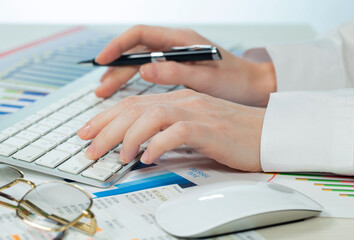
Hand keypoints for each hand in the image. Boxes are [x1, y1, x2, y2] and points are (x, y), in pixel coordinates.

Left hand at [78, 89, 264, 171]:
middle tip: (89, 147)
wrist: (265, 132)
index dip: (105, 117)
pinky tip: (147, 158)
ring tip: (118, 156)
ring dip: (128, 137)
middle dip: (105, 128)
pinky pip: (176, 132)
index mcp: (178, 99)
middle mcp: (184, 101)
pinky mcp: (209, 127)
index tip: (87, 131)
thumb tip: (140, 145)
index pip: (133, 103)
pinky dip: (158, 144)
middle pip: (135, 108)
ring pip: (151, 116)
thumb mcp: (194, 127)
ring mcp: (196, 112)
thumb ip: (168, 130)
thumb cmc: (231, 133)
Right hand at [95, 25, 275, 106]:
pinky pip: (151, 69)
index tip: (102, 60)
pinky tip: (127, 89)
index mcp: (181, 40)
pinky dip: (136, 79)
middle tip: (101, 88)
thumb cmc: (234, 80)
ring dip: (123, 75)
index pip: (141, 35)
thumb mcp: (205, 78)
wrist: (252, 85)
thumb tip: (143, 69)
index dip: (118, 46)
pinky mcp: (178, 66)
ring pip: (141, 61)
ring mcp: (176, 55)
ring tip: (106, 91)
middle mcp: (175, 44)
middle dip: (116, 68)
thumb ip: (174, 72)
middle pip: (137, 51)